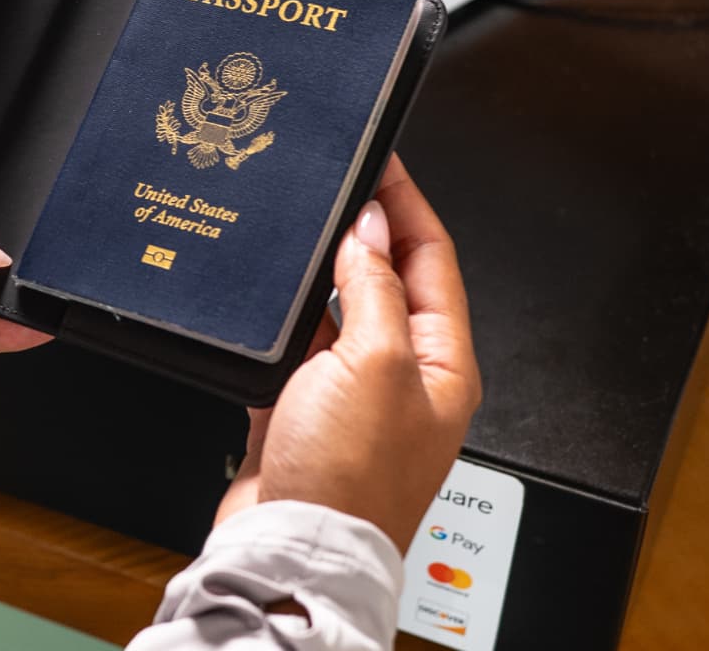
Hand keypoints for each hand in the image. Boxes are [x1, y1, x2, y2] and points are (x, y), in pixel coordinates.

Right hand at [216, 156, 479, 548]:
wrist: (293, 547)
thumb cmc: (350, 478)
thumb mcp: (374, 361)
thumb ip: (374, 288)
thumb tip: (369, 229)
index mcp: (443, 362)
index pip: (433, 259)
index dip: (406, 205)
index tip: (381, 160)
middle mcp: (402, 375)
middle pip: (387, 278)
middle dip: (361, 229)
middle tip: (332, 183)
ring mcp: (351, 392)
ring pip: (339, 307)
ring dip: (320, 270)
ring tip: (297, 228)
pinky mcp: (303, 409)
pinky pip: (296, 345)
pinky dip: (282, 316)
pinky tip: (265, 294)